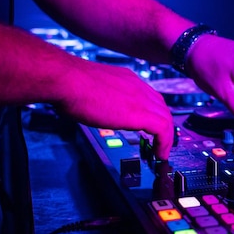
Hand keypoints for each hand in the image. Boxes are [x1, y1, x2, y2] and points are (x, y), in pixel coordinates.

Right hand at [57, 60, 173, 158]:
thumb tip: (97, 107)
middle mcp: (137, 86)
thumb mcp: (92, 88)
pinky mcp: (138, 113)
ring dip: (166, 137)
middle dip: (165, 125)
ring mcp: (140, 98)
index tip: (151, 127)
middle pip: (162, 107)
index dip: (154, 113)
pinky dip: (164, 142)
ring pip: (166, 118)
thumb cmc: (69, 83)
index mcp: (127, 79)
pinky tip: (159, 154)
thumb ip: (102, 96)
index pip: (150, 97)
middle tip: (161, 141)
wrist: (66, 79)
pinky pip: (162, 128)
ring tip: (161, 151)